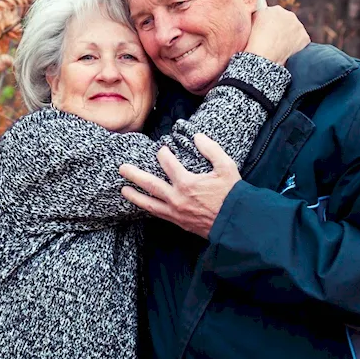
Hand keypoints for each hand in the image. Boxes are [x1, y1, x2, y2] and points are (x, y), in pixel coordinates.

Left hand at [119, 134, 240, 237]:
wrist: (237, 222)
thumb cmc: (233, 194)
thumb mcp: (226, 167)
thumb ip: (211, 149)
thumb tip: (197, 136)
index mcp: (187, 183)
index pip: (167, 163)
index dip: (163, 153)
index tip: (162, 149)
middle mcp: (177, 198)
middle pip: (150, 184)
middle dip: (134, 175)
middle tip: (122, 168)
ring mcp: (176, 212)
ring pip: (149, 204)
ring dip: (135, 196)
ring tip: (123, 190)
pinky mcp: (178, 222)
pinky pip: (158, 214)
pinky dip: (147, 209)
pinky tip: (142, 205)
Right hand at [244, 5, 310, 64]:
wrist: (263, 56)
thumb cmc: (253, 41)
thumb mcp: (250, 23)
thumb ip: (259, 15)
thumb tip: (262, 15)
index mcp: (275, 9)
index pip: (275, 15)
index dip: (270, 24)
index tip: (267, 32)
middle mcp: (289, 15)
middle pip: (286, 22)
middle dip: (282, 29)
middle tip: (274, 40)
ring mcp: (299, 26)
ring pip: (295, 31)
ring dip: (290, 37)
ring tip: (279, 48)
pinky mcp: (305, 38)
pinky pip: (301, 42)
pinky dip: (296, 47)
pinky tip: (287, 52)